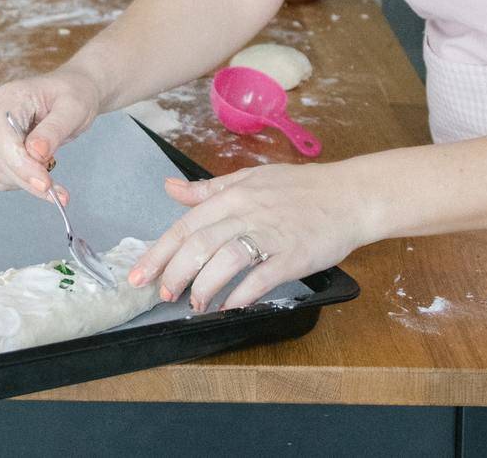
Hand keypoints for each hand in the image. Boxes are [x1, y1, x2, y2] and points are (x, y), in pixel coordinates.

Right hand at [0, 68, 103, 202]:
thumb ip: (54, 130)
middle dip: (27, 179)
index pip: (3, 137)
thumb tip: (36, 153)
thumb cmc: (75, 94)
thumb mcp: (73, 108)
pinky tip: (43, 176)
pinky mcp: (0, 147)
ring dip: (24, 183)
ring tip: (53, 181)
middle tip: (58, 193)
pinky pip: (2, 174)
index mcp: (11, 98)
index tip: (45, 184)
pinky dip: (23, 182)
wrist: (75, 91)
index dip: (21, 164)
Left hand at [127, 162, 372, 312]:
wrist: (348, 195)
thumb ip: (208, 189)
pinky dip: (242, 292)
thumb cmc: (298, 188)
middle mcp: (246, 211)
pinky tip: (230, 306)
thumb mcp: (249, 179)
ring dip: (205, 285)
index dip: (159, 251)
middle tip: (162, 295)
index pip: (186, 224)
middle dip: (174, 272)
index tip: (139, 274)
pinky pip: (261, 275)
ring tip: (195, 304)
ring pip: (225, 258)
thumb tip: (170, 188)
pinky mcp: (292, 253)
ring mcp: (270, 232)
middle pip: (199, 243)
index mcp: (233, 194)